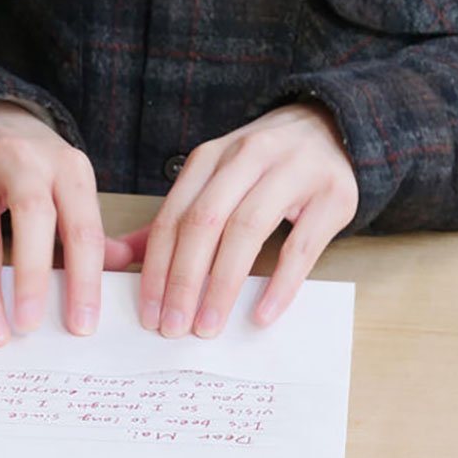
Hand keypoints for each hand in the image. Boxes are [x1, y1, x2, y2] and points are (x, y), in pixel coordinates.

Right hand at [0, 101, 129, 346]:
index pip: (82, 229)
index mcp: (68, 168)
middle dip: (30, 281)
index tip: (81, 325)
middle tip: (29, 328)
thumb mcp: (74, 188)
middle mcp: (21, 160)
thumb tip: (123, 268)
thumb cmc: (37, 169)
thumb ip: (95, 232)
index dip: (83, 281)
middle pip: (29, 223)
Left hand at [131, 102, 358, 337]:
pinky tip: (262, 314)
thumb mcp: (218, 180)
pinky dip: (280, 285)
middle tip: (174, 328)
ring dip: (223, 286)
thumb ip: (177, 218)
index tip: (149, 313)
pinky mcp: (331, 196)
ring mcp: (293, 173)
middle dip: (184, 281)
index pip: (174, 217)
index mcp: (211, 158)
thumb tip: (124, 258)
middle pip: (205, 223)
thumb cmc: (267, 169)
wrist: (333, 130)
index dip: (157, 269)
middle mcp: (248, 158)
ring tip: (209, 327)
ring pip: (248, 231)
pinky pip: (300, 247)